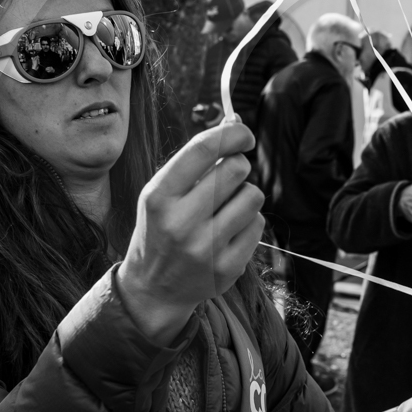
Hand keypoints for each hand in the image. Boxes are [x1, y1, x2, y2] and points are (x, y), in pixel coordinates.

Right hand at [118, 121, 264, 344]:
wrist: (154, 288)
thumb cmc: (162, 227)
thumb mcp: (163, 192)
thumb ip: (196, 159)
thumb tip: (236, 123)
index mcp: (158, 197)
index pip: (203, 149)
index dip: (232, 134)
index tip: (244, 134)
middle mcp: (180, 223)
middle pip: (235, 169)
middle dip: (239, 165)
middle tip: (229, 176)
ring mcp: (205, 248)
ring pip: (253, 196)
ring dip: (245, 194)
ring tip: (227, 207)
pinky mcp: (227, 268)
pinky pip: (258, 224)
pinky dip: (249, 221)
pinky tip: (229, 231)